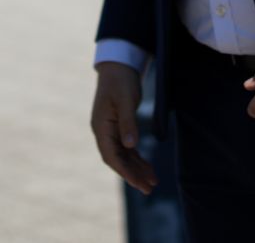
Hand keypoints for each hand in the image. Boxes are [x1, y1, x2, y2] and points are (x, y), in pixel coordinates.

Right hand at [90, 62, 155, 193]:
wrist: (119, 65)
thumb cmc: (121, 81)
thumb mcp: (125, 100)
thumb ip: (128, 122)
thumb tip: (130, 145)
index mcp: (101, 127)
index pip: (111, 155)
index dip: (124, 171)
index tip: (137, 183)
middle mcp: (103, 132)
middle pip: (117, 159)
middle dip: (132, 175)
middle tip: (148, 189)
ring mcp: (110, 131)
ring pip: (123, 156)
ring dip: (137, 169)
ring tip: (153, 182)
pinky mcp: (119, 128)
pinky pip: (127, 148)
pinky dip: (137, 159)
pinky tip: (148, 167)